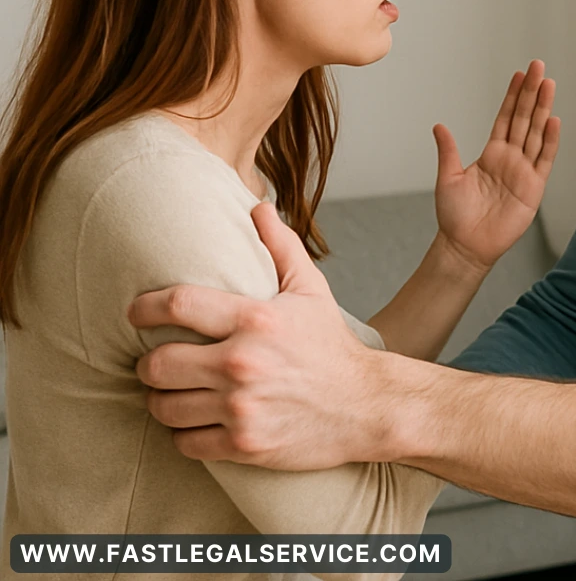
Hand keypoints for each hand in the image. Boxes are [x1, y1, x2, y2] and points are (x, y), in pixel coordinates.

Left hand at [128, 202, 398, 468]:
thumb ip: (281, 246)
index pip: (179, 305)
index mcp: (256, 319)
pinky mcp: (242, 444)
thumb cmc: (331, 345)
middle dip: (148, 361)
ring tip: (170, 390)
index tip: (136, 312)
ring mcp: (241, 407)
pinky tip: (193, 420)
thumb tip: (257, 206)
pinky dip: (182, 432)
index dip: (146, 307)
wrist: (364, 405)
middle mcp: (243, 363)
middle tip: (155, 359)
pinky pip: (184, 442)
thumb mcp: (310, 290)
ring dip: (161, 398)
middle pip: (158, 363)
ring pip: (164, 406)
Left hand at [432, 59, 559, 273]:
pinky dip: (551, 140)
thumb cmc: (455, 216)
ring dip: (543, 109)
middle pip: (524, 118)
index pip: (505, 118)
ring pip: (536, 133)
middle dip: (532, 93)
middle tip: (539, 67)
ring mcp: (524, 171)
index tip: (520, 75)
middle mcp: (510, 158)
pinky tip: (554, 121)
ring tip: (549, 85)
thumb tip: (439, 126)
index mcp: (492, 153)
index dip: (513, 96)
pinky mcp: (533, 187)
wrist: (466, 245)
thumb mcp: (448, 178)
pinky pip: (544, 159)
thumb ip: (448, 151)